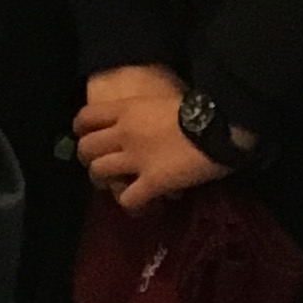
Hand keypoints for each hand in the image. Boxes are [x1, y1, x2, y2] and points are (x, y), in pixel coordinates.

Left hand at [73, 62, 222, 209]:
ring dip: (104, 182)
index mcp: (126, 109)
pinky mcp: (152, 182)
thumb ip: (144, 111)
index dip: (81, 129)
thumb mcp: (163, 98)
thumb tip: (143, 118)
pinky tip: (142, 204)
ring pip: (99, 173)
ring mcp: (136, 158)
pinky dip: (132, 204)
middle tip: (101, 166)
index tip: (87, 136)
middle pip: (86, 148)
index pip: (86, 117)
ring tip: (117, 186)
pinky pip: (128, 198)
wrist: (220, 124)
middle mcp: (123, 133)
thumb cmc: (200, 106)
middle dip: (88, 159)